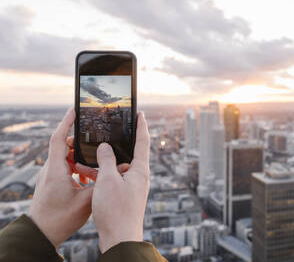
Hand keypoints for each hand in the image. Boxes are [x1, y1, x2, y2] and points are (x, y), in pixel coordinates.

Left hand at [29, 108, 94, 246]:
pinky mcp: (51, 182)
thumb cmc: (60, 219)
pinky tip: (87, 177)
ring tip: (94, 163)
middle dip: (80, 142)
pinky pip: (64, 167)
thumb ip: (103, 183)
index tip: (74, 110)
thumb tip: (121, 170)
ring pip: (65, 157)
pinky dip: (76, 167)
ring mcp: (49, 176)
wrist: (42, 233)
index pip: (59, 139)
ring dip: (79, 157)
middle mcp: (50, 170)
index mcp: (56, 170)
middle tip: (96, 141)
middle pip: (64, 146)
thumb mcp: (86, 201)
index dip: (66, 123)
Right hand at [89, 111, 149, 252]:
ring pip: (122, 165)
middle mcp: (140, 176)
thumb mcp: (108, 180)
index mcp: (140, 170)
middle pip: (133, 152)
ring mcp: (134, 186)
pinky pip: (116, 177)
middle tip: (117, 127)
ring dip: (110, 158)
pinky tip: (93, 171)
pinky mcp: (127, 195)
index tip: (140, 113)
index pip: (143, 141)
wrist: (120, 238)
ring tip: (96, 150)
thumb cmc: (116, 211)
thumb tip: (104, 146)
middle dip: (124, 140)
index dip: (141, 125)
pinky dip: (106, 172)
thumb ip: (106, 160)